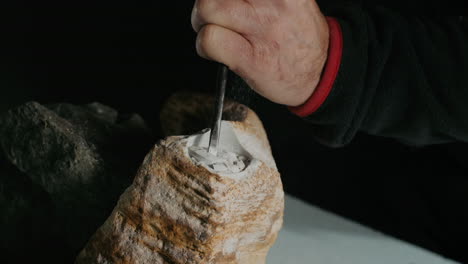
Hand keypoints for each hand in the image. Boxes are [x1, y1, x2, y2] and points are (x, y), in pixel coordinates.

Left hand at [191, 0, 328, 105]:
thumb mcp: (290, 0)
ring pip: (207, 7)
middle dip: (207, 1)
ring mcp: (261, 29)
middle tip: (213, 12)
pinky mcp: (250, 58)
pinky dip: (204, 45)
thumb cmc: (297, 34)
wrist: (320, 73)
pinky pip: (209, 39)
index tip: (229, 2)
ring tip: (214, 28)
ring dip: (202, 21)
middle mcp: (273, 2)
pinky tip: (217, 50)